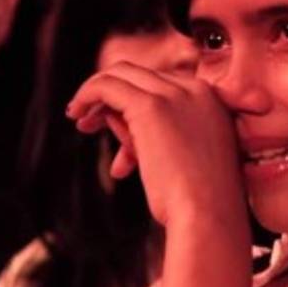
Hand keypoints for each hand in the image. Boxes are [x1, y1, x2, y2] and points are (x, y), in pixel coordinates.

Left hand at [67, 61, 245, 229]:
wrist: (208, 212)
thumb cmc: (199, 198)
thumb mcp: (184, 155)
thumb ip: (157, 131)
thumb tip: (116, 120)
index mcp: (211, 100)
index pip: (161, 83)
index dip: (132, 100)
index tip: (113, 121)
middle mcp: (195, 90)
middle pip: (140, 75)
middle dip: (112, 94)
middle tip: (89, 120)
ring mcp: (174, 95)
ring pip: (122, 74)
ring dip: (97, 94)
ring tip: (80, 120)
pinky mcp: (150, 106)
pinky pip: (108, 86)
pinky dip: (88, 93)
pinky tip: (76, 113)